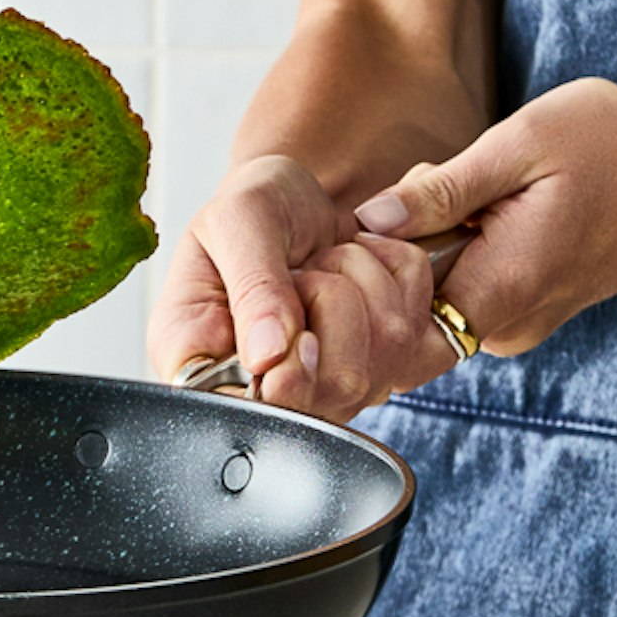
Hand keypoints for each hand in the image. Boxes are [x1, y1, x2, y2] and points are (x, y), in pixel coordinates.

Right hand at [146, 159, 454, 418]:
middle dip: (332, 302)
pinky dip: (401, 282)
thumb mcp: (235, 222)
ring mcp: (323, 389)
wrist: (295, 202)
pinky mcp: (375, 372)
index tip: (297, 332)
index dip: (285, 382)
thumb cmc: (252, 210)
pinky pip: (417, 337)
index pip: (240, 415)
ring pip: (382, 362)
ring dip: (365, 286)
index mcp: (198, 361)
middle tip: (302, 270)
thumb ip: (252, 286)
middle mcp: (261, 390)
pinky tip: (362, 268)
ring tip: (326, 263)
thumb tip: (267, 355)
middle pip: (332, 389)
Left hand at [352, 78, 616, 354]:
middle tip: (439, 181)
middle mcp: (502, 327)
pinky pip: (460, 287)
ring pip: (430, 289)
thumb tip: (367, 221)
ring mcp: (514, 325)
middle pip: (402, 300)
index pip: (388, 313)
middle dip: (397, 241)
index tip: (382, 212)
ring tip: (477, 192)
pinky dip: (456, 246)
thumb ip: (440, 191)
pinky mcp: (521, 312)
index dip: (366, 266)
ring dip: (429, 238)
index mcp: (498, 291)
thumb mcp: (521, 146)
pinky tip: (486, 207)